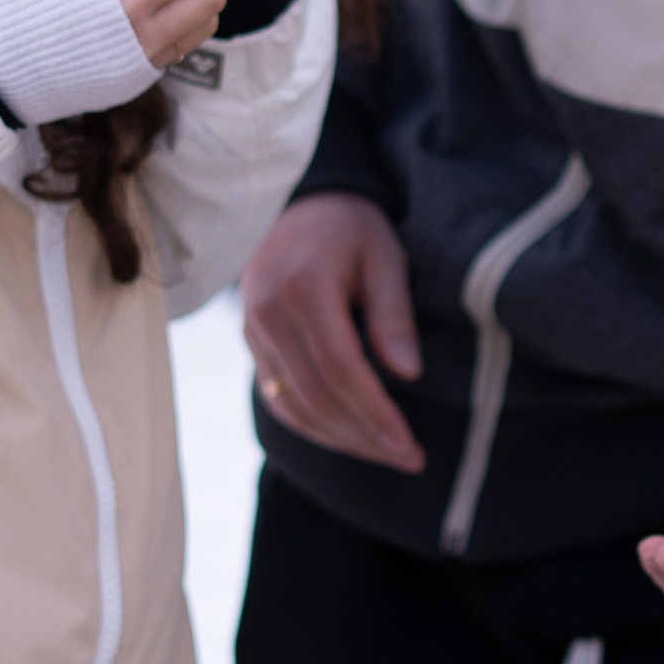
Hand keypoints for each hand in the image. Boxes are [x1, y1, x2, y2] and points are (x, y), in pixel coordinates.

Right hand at [240, 192, 425, 469]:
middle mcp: (269, 316)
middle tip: (410, 459)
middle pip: (316, 396)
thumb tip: (407, 374)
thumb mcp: (384, 256)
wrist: (297, 204)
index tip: (409, 444)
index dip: (375, 413)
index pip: (341, 370)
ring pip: (294, 406)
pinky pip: (277, 398)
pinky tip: (349, 437)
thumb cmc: (350, 228)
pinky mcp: (252, 344)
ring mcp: (254, 332)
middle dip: (365, 437)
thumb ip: (392, 314)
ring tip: (387, 454)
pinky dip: (312, 425)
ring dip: (341, 439)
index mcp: (304, 289)